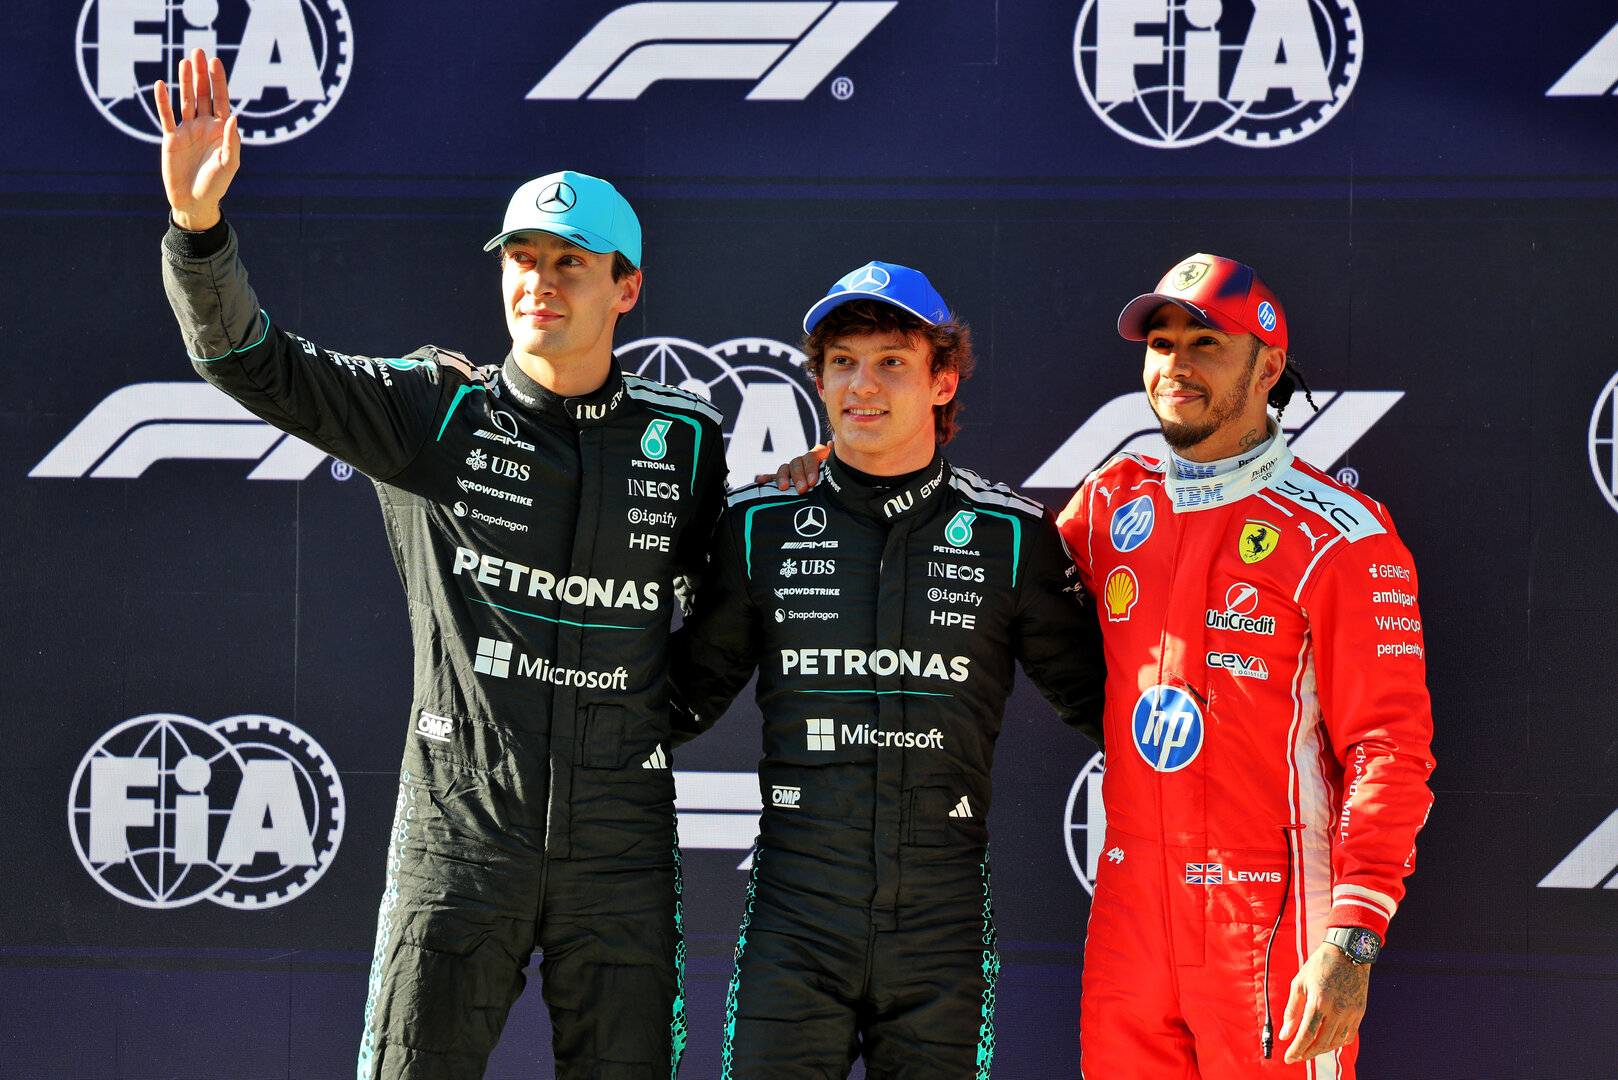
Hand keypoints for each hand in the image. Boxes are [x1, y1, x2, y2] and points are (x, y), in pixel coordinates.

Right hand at [153, 48, 239, 231]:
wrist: (194, 201)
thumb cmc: (216, 185)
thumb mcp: (228, 164)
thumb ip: (231, 141)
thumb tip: (233, 117)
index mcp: (222, 130)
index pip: (221, 100)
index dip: (218, 81)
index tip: (215, 62)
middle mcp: (205, 126)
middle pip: (203, 94)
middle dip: (201, 74)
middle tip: (198, 51)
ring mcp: (187, 130)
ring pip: (186, 100)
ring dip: (184, 81)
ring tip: (184, 61)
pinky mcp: (171, 137)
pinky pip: (166, 115)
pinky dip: (163, 101)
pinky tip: (160, 84)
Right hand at [756, 443, 830, 492]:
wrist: (834, 494)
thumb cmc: (837, 480)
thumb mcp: (837, 470)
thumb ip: (833, 458)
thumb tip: (831, 444)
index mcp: (818, 456)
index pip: (811, 457)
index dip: (810, 469)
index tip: (812, 483)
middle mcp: (804, 460)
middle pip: (797, 462)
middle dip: (798, 476)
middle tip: (802, 489)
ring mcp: (794, 469)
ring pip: (785, 468)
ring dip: (782, 477)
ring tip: (783, 487)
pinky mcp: (785, 479)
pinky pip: (774, 477)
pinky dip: (767, 478)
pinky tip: (760, 480)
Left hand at [1278, 942, 1368, 1063]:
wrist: (1348, 952)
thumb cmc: (1320, 965)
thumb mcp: (1299, 983)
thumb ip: (1292, 1011)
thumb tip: (1285, 1034)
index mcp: (1319, 1002)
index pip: (1306, 1035)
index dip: (1296, 1050)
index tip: (1288, 1058)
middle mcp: (1337, 1010)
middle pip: (1321, 1043)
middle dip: (1307, 1053)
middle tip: (1296, 1056)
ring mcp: (1351, 1013)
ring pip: (1335, 1042)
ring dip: (1321, 1050)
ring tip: (1309, 1049)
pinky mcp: (1360, 1012)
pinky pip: (1348, 1036)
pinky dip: (1336, 1043)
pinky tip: (1327, 1042)